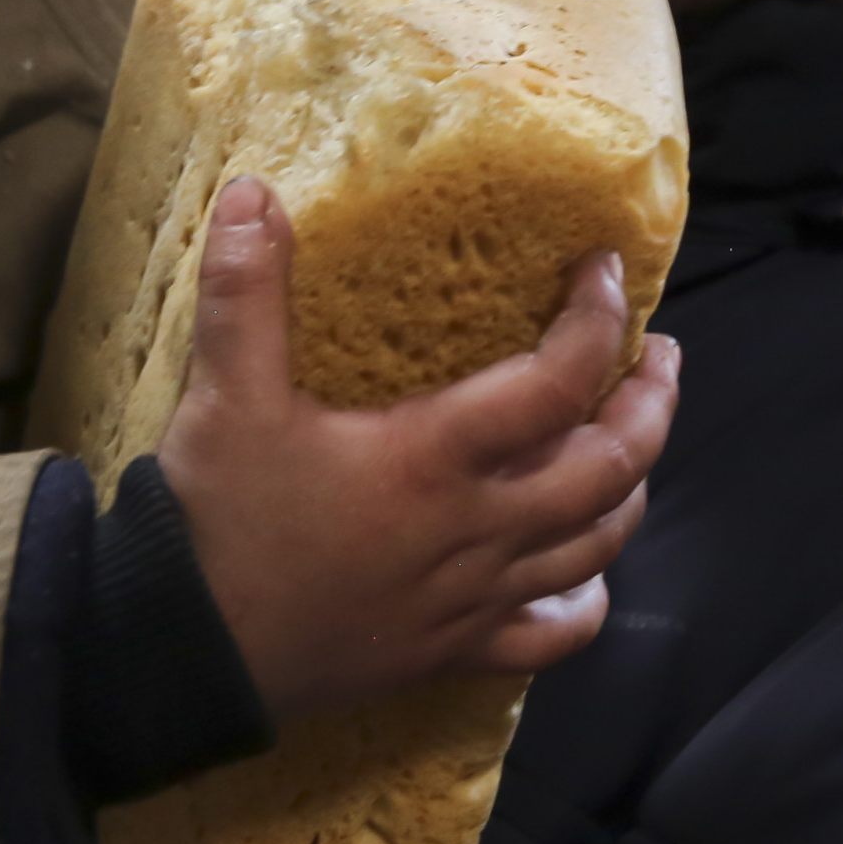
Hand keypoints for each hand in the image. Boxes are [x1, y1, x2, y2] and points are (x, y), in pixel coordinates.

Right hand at [155, 178, 680, 725]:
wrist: (185, 654)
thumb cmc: (218, 521)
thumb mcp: (227, 395)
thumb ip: (245, 290)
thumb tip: (251, 188)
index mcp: (434, 458)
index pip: (556, 383)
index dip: (596, 321)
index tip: (607, 272)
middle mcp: (476, 531)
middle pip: (609, 469)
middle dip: (649, 406)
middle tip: (657, 355)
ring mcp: (473, 601)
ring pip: (596, 547)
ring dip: (632, 488)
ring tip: (635, 439)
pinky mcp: (452, 654)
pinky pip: (551, 638)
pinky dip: (585, 604)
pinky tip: (587, 576)